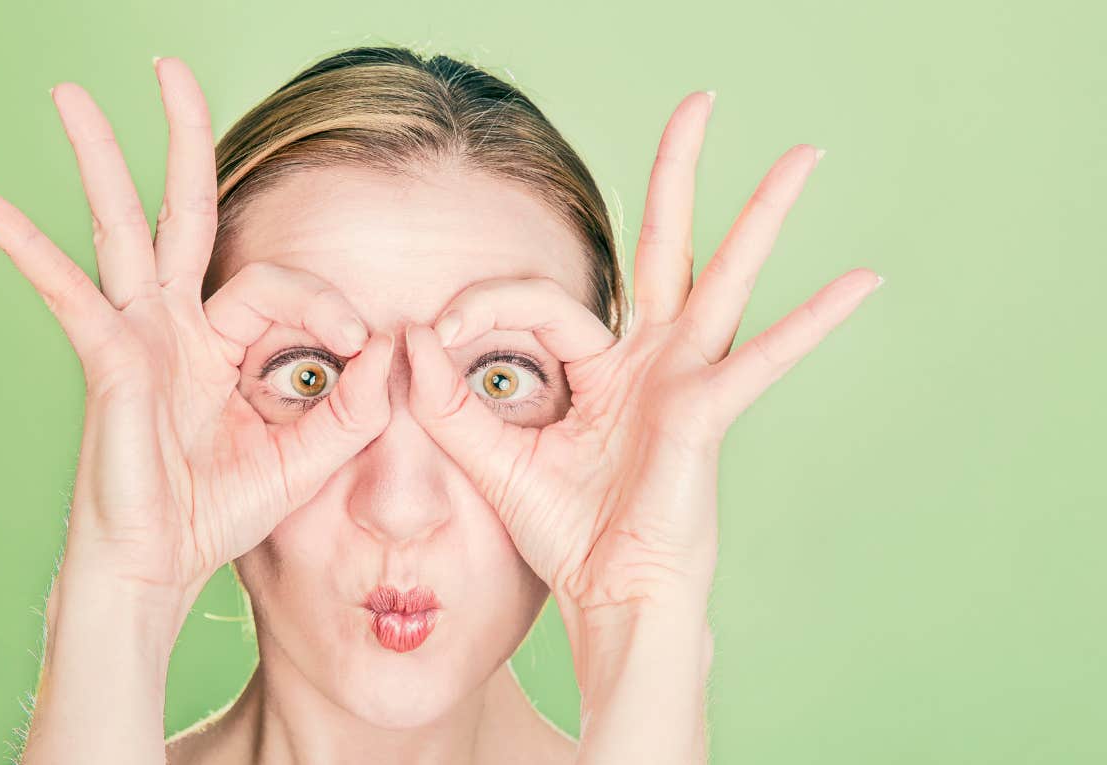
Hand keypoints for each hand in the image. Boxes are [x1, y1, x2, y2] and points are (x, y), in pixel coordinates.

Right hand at [0, 58, 392, 617]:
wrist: (159, 570)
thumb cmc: (220, 514)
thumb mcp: (307, 456)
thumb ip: (354, 406)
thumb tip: (394, 345)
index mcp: (221, 343)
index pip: (275, 282)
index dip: (325, 303)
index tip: (360, 348)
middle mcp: (174, 326)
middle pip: (179, 212)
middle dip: (179, 138)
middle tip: (167, 65)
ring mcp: (135, 338)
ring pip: (119, 229)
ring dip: (98, 159)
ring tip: (70, 94)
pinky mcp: (107, 363)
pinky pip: (68, 295)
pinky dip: (26, 250)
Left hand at [403, 91, 881, 616]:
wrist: (607, 598)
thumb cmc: (564, 533)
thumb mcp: (492, 458)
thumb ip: (448, 400)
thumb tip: (410, 337)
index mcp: (602, 367)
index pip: (543, 302)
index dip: (484, 305)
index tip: (435, 335)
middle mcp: (651, 360)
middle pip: (665, 246)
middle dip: (677, 173)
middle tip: (699, 101)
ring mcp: (685, 380)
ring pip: (724, 277)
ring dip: (761, 214)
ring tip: (804, 155)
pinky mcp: (705, 413)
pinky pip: (761, 359)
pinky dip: (812, 323)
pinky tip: (862, 281)